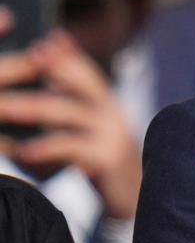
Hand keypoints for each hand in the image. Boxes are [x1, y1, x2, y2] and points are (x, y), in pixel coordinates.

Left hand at [0, 32, 140, 218]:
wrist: (134, 200)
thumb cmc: (103, 164)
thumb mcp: (90, 133)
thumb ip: (72, 110)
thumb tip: (42, 89)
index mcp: (108, 105)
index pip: (88, 72)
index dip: (67, 56)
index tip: (42, 42)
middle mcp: (114, 114)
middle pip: (83, 83)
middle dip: (54, 69)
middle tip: (27, 58)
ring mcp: (113, 135)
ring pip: (71, 113)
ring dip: (35, 107)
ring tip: (6, 108)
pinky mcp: (107, 159)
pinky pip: (72, 148)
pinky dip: (45, 149)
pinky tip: (23, 153)